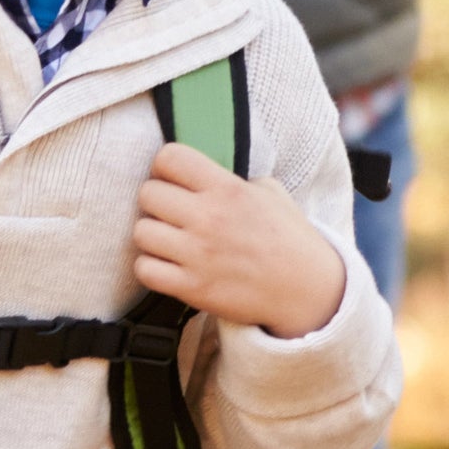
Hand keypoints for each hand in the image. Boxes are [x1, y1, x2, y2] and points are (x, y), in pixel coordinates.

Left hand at [133, 145, 345, 337]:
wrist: (307, 290)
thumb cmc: (289, 239)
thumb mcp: (270, 192)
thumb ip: (232, 179)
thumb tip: (199, 175)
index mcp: (227, 189)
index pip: (169, 157)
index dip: (165, 167)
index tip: (173, 179)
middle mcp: (209, 218)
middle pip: (147, 194)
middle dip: (156, 201)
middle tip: (171, 212)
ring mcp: (198, 254)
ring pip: (141, 232)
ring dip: (152, 236)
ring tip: (170, 240)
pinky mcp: (192, 288)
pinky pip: (144, 269)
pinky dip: (151, 268)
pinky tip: (169, 265)